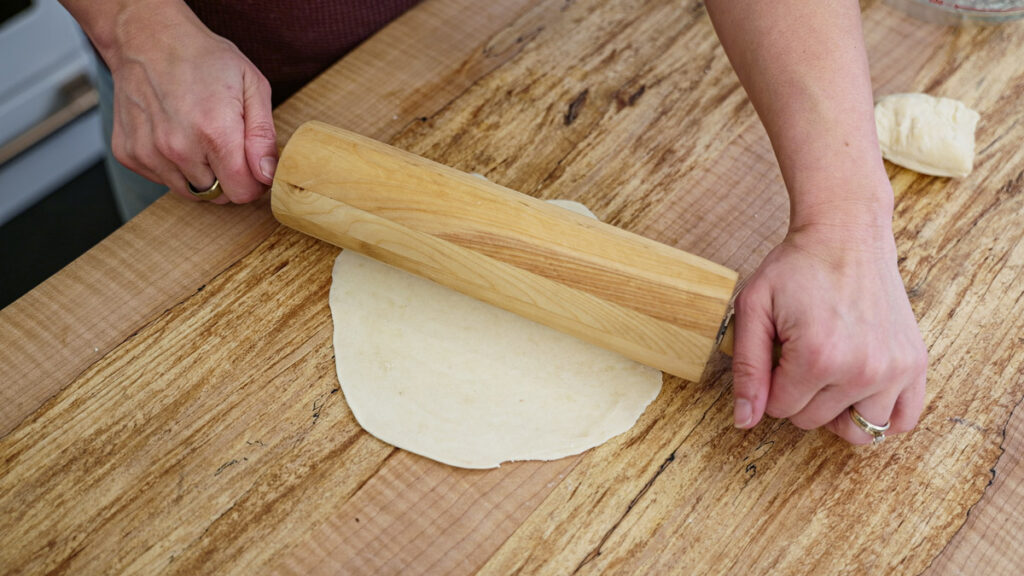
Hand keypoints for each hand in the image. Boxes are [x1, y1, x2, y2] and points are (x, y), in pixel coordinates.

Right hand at [103, 1, 275, 202]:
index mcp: (214, 132)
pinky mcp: (129, 154)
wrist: (148, 38)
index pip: (241, 192)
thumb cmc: (203, 59)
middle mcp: (178, 148)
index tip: (251, 166)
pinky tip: (174, 134)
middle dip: (227, 176)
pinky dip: (172, 166)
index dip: (253, 183)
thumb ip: (263, 136)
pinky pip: (162, 179)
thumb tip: (267, 175)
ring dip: (200, 173)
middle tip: (224, 143)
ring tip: (198, 136)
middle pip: (217, 195)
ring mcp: (149, 153)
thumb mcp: (252, 86)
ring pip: (190, 191)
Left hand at [731, 221, 927, 443]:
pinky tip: (859, 393)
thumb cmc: (795, 268)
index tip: (778, 351)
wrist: (846, 235)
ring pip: (856, 431)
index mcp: (817, 358)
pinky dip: (879, 418)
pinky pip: (901, 421)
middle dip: (798, 395)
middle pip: (814, 421)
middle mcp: (862, 370)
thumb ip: (747, 369)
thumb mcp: (752, 309)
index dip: (770, 383)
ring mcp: (894, 370)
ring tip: (828, 377)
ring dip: (835, 411)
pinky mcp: (915, 364)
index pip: (780, 409)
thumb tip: (745, 421)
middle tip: (801, 353)